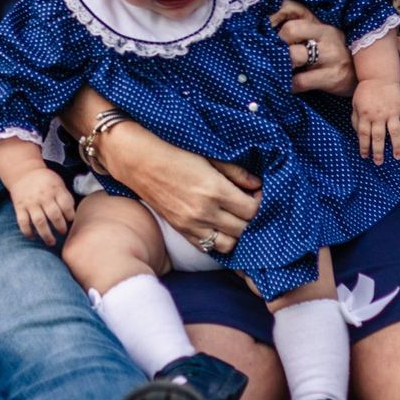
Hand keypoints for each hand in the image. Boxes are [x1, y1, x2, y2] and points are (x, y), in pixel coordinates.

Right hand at [9, 168, 77, 246]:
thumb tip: (73, 215)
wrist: (24, 172)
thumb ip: (66, 197)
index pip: (65, 205)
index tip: (71, 221)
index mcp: (55, 189)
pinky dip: (28, 232)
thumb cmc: (46, 181)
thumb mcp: (58, 183)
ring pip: (39, 222)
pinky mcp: (19, 207)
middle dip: (60, 227)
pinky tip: (33, 237)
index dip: (70, 215)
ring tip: (51, 242)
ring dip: (46, 235)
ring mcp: (30, 202)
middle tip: (63, 233)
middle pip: (54, 215)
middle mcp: (43, 196)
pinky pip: (23, 222)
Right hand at [103, 123, 260, 252]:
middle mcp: (205, 212)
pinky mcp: (181, 231)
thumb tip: (257, 184)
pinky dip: (219, 241)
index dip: (260, 202)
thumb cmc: (174, 151)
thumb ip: (236, 172)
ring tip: (236, 217)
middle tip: (250, 204)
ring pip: (229, 245)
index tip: (258, 192)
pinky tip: (220, 225)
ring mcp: (192, 225)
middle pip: (244, 229)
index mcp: (214, 190)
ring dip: (238, 234)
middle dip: (252, 218)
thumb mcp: (209, 155)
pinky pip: (208, 248)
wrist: (139, 161)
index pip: (252, 210)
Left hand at [271, 1, 355, 96]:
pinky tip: (289, 86)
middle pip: (290, 30)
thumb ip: (298, 29)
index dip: (272, 16)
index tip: (260, 28)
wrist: (363, 74)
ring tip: (279, 70)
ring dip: (282, 65)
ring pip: (294, 56)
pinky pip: (301, 81)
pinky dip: (290, 85)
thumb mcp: (319, 35)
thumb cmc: (333, 53)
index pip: (291, 7)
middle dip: (276, 44)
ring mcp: (330, 55)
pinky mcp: (332, 76)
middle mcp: (325, 34)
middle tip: (271, 54)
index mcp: (319, 22)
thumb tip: (267, 31)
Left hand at [352, 75, 399, 162]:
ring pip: (395, 132)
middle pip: (379, 137)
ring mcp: (392, 112)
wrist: (378, 76)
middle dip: (379, 152)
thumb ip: (356, 121)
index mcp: (366, 115)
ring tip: (398, 157)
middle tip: (379, 163)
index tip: (365, 156)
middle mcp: (379, 115)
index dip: (364, 147)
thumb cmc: (365, 92)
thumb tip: (360, 136)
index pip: (364, 135)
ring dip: (397, 146)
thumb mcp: (355, 105)